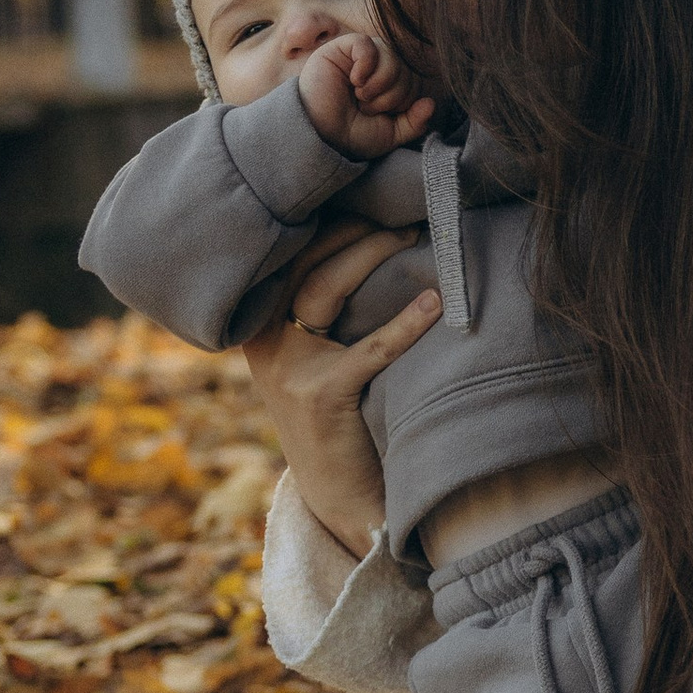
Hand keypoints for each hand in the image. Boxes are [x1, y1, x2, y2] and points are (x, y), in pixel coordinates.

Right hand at [241, 218, 442, 555]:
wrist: (343, 497)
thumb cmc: (343, 415)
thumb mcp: (318, 356)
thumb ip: (323, 308)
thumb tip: (370, 234)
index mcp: (257, 326)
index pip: (285, 254)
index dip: (324, 221)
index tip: (367, 195)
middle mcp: (263, 342)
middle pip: (303, 262)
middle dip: (354, 231)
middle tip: (402, 217)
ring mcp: (287, 369)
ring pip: (326, 289)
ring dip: (373, 255)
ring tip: (414, 237)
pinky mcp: (322, 396)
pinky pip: (369, 348)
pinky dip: (406, 323)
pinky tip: (435, 303)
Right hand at [300, 29, 435, 161]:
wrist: (317, 135)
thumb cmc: (349, 135)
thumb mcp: (388, 135)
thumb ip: (413, 123)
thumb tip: (431, 104)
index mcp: (388, 87)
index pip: (413, 82)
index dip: (403, 101)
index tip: (380, 114)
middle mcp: (375, 69)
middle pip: (404, 68)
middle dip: (392, 94)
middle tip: (367, 107)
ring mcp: (359, 58)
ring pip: (390, 54)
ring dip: (381, 81)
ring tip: (361, 96)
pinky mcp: (341, 48)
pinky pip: (367, 43)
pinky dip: (367, 63)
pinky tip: (355, 80)